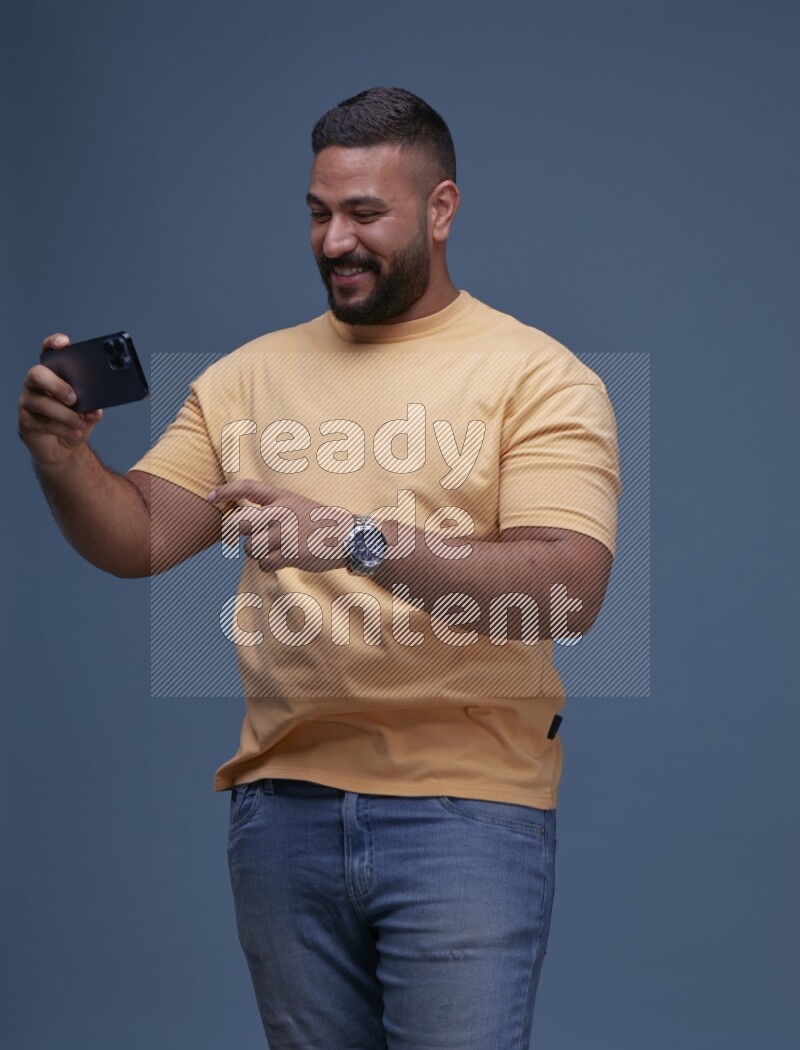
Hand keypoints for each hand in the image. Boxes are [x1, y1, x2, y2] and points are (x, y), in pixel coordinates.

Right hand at [18, 333, 103, 465]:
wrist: (64, 446)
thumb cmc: (75, 421)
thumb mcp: (89, 412)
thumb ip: (94, 406)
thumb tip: (96, 409)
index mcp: (54, 373)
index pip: (49, 352)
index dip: (53, 343)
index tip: (64, 343)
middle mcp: (37, 383)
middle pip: (38, 374)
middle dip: (56, 385)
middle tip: (74, 398)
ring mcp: (29, 400)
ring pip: (41, 402)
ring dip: (64, 414)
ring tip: (80, 421)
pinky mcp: (26, 420)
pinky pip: (42, 422)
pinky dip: (62, 429)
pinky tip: (74, 433)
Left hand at [207, 479, 353, 572]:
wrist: (350, 537)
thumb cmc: (323, 524)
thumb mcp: (299, 506)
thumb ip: (275, 511)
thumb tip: (246, 526)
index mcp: (283, 498)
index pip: (248, 488)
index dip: (227, 491)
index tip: (211, 496)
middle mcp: (281, 513)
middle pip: (240, 524)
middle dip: (240, 534)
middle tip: (254, 538)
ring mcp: (285, 533)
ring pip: (251, 548)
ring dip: (260, 553)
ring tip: (279, 550)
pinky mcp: (290, 553)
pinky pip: (264, 563)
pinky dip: (270, 565)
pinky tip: (285, 560)